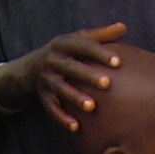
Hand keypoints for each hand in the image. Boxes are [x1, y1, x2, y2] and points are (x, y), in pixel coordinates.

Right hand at [12, 24, 126, 128]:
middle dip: (88, 75)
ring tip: (91, 107)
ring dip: (74, 97)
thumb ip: (100, 35)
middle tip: (107, 83)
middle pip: (70, 67)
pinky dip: (62, 118)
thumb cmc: (65, 53)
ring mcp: (46, 79)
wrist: (30, 68)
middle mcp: (53, 60)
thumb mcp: (78, 40)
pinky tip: (76, 127)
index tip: (118, 61)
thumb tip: (124, 26)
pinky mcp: (43, 96)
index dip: (100, 53)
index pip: (83, 46)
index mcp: (64, 44)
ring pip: (60, 89)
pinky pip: (52, 108)